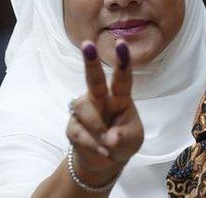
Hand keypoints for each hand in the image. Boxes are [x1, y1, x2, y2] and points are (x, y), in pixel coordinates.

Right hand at [66, 40, 142, 187]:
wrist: (104, 161)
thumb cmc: (123, 141)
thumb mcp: (132, 140)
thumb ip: (124, 137)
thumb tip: (110, 138)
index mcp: (119, 97)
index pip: (122, 78)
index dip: (122, 62)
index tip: (121, 43)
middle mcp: (100, 99)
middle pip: (93, 78)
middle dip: (90, 61)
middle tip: (87, 44)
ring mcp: (84, 111)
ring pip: (84, 109)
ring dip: (97, 128)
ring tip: (108, 144)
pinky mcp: (72, 126)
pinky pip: (78, 132)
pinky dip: (92, 145)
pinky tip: (102, 151)